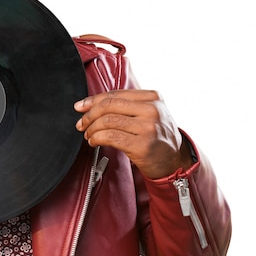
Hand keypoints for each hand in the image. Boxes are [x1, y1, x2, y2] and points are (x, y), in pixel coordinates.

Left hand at [74, 90, 192, 178]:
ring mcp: (148, 128)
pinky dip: (97, 138)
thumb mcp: (149, 114)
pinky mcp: (142, 145)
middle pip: (109, 106)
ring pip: (108, 121)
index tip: (80, 106)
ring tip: (89, 134)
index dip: (93, 100)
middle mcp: (152, 110)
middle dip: (89, 115)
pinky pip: (110, 137)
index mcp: (153, 97)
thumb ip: (127, 106)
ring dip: (92, 128)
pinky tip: (94, 142)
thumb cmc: (157, 137)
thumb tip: (91, 104)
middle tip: (82, 123)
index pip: (115, 94)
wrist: (175, 160)